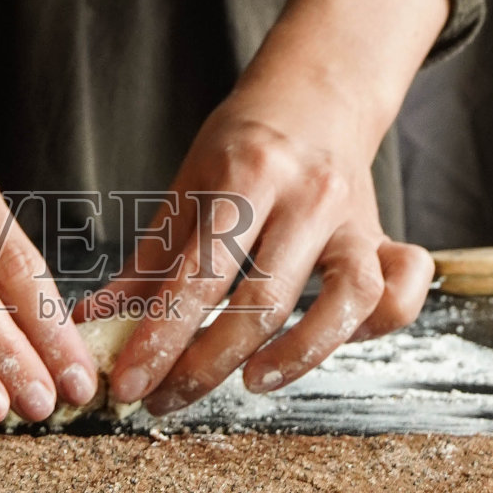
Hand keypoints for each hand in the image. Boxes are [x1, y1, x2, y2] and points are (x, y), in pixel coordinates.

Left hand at [93, 0, 449, 413]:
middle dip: (207, 363)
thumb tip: (92, 323)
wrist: (317, 95)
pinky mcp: (386, 239)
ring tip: (251, 384)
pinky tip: (327, 346)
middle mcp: (309, 196)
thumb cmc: (243, 146)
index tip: (131, 382)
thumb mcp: (187, 188)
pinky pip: (399, 294)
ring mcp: (356, 219)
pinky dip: (373, 328)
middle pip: (263, 301)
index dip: (162, 337)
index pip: (199, 274)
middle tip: (166, 398)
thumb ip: (148, 262)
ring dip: (299, 355)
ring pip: (348, 300)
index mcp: (248, 174)